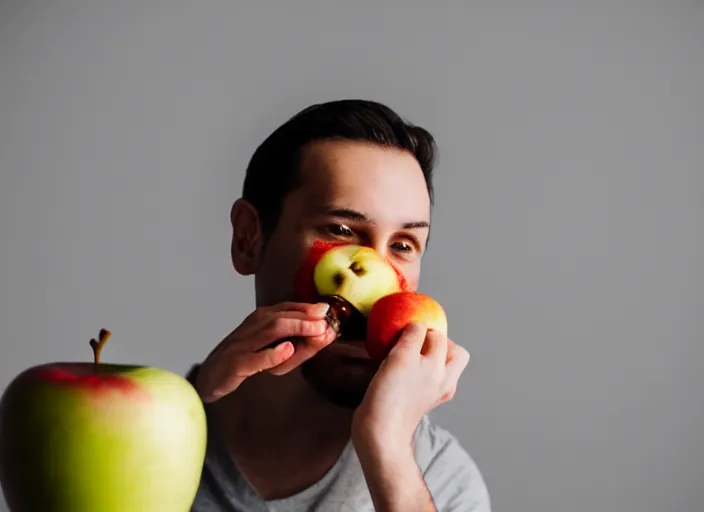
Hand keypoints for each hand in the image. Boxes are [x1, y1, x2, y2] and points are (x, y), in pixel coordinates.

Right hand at [195, 301, 336, 401]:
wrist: (210, 378)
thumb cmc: (244, 361)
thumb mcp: (275, 351)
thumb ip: (298, 345)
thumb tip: (325, 334)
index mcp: (260, 320)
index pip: (286, 308)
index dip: (307, 308)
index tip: (327, 310)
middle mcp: (252, 327)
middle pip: (281, 316)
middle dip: (306, 317)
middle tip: (327, 320)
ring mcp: (243, 345)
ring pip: (270, 330)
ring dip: (296, 328)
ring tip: (316, 329)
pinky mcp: (236, 364)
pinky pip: (255, 358)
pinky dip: (272, 353)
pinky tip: (287, 349)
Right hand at [351, 322, 469, 450]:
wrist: (381, 434)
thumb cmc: (392, 395)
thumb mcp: (402, 358)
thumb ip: (413, 337)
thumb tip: (416, 326)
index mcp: (443, 371)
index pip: (439, 337)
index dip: (421, 328)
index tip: (404, 331)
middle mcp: (443, 382)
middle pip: (453, 353)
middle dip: (436, 341)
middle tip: (414, 340)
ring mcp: (433, 393)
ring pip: (440, 365)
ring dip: (426, 355)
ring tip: (406, 353)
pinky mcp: (419, 401)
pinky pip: (425, 377)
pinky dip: (416, 369)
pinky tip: (398, 370)